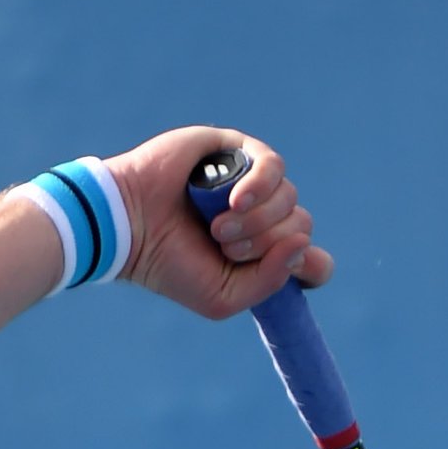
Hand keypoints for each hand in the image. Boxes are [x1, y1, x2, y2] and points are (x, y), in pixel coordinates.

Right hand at [106, 127, 332, 322]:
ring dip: (257, 221)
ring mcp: (251, 184)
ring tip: (217, 228)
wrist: (132, 227)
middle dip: (267, 244)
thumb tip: (303, 243)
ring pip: (289, 199)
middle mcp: (261, 219)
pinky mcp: (238, 151)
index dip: (315, 267)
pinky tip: (235, 200)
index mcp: (259, 256)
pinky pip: (273, 166)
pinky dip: (260, 187)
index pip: (310, 259)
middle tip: (225, 247)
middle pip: (301, 228)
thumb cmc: (171, 267)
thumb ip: (269, 282)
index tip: (301, 272)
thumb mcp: (223, 297)